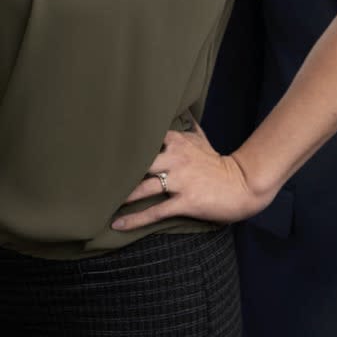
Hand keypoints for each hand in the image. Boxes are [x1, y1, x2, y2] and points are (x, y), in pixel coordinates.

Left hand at [111, 125, 266, 230]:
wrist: (244, 185)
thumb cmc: (219, 164)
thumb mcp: (203, 141)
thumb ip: (188, 129)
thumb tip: (185, 112)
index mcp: (177, 142)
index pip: (144, 137)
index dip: (123, 140)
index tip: (100, 142)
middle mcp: (175, 158)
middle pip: (138, 162)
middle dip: (117, 169)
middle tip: (92, 175)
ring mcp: (179, 181)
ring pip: (142, 188)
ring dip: (121, 196)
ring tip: (99, 201)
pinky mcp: (185, 202)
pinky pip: (155, 212)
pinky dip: (134, 219)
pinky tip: (118, 224)